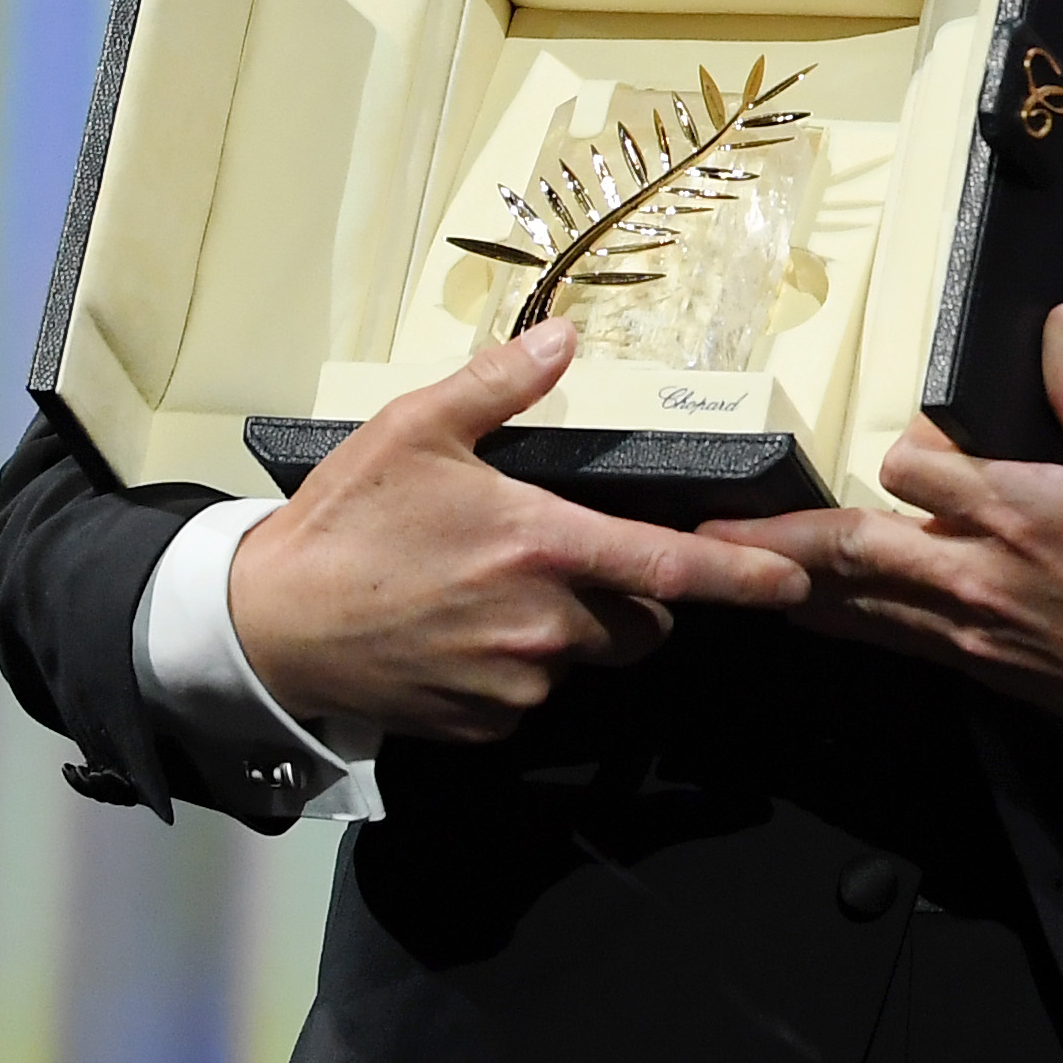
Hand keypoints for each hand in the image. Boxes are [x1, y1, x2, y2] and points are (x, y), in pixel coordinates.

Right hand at [227, 317, 812, 744]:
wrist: (269, 624)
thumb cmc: (346, 521)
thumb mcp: (416, 429)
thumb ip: (501, 384)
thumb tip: (567, 338)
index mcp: (542, 545)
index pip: (672, 567)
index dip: (743, 577)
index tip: (794, 582)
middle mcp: (544, 624)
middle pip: (639, 618)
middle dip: (629, 594)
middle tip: (560, 558)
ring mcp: (516, 684)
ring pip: (584, 659)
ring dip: (567, 631)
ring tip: (491, 593)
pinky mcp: (485, 724)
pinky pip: (531, 697)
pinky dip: (516, 671)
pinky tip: (461, 636)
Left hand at [700, 308, 1062, 768]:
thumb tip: (1057, 323)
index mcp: (1022, 509)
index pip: (914, 467)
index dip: (900, 448)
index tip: (902, 438)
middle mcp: (979, 571)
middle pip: (853, 548)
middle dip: (776, 538)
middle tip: (706, 528)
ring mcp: (970, 626)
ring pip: (857, 603)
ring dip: (790, 584)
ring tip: (727, 567)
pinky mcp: (974, 665)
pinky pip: (888, 640)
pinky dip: (839, 622)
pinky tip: (805, 610)